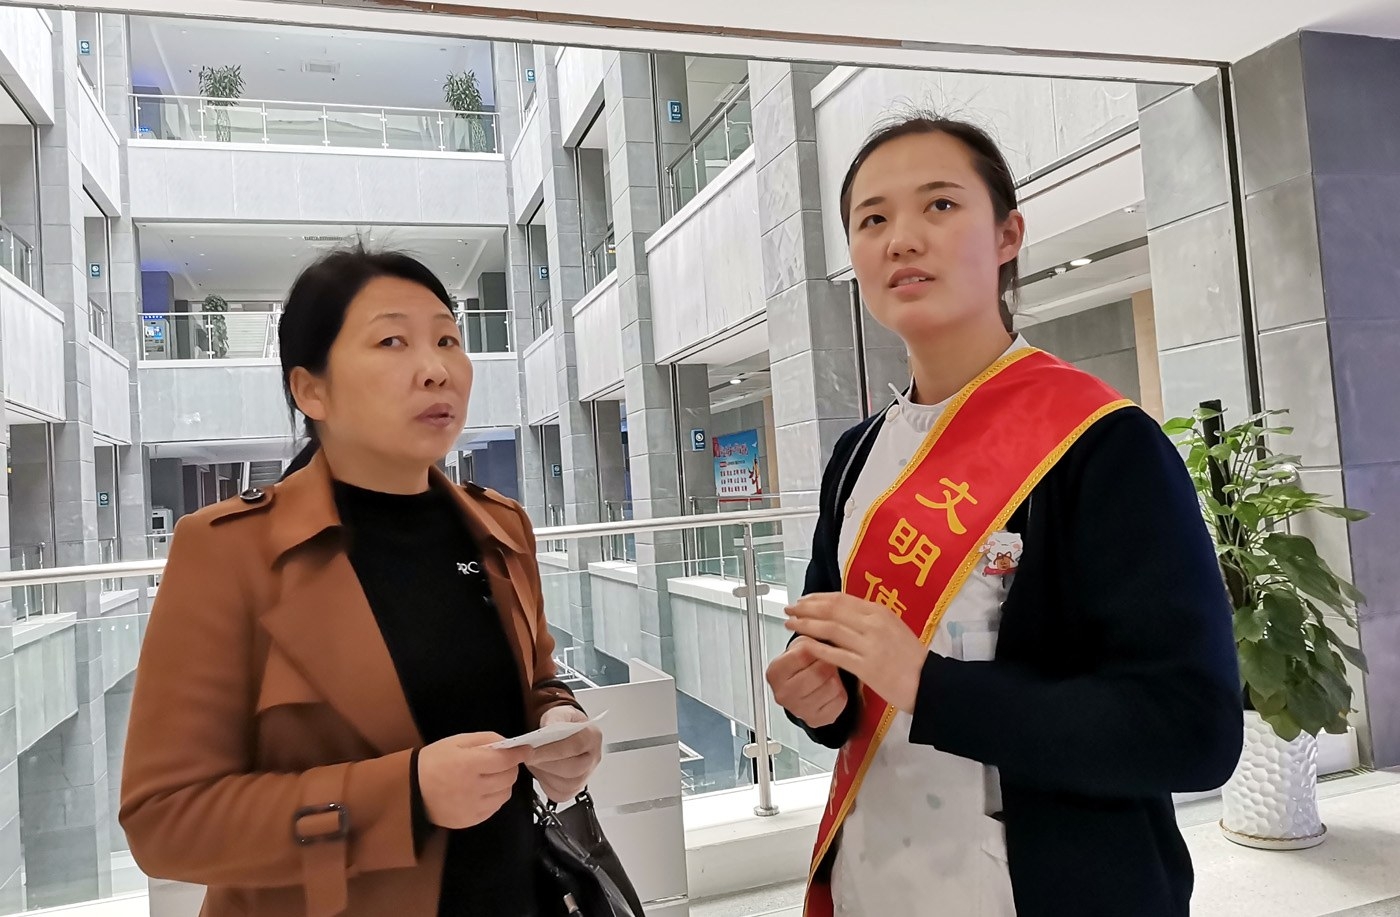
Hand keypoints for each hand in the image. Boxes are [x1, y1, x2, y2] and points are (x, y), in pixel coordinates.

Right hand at [417, 732, 531, 828]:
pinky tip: (483, 791)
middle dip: (510, 767)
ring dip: (504, 783)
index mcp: (468, 764)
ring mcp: (473, 807)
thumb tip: (509, 744)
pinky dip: (494, 797)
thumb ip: (485, 739)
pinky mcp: (471, 820)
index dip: (520, 753)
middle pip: (509, 777)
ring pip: (505, 794)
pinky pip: (494, 808)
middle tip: (501, 762)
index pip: (505, 760)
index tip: (527, 749)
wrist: (412, 790)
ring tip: (490, 777)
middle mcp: (473, 788)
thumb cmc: (435, 761)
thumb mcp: (457, 741)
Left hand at [527, 706, 602, 802]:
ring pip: (566, 785)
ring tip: (534, 762)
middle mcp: (593, 757)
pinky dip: (546, 785)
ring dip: (545, 775)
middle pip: (573, 769)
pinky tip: (542, 771)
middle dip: (546, 764)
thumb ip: (553, 720)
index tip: (532, 751)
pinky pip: (561, 794)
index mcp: (592, 736)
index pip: (576, 746)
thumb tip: (548, 730)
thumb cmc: (561, 724)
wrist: (561, 732)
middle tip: (528, 757)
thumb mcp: (557, 713)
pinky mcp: (575, 789)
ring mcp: (586, 775)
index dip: (552, 750)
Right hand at [766, 636, 849, 727]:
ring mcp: (800, 709)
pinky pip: (839, 701)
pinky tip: (830, 688)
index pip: (803, 654)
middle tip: (825, 662)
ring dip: (835, 677)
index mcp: (775, 673)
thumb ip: (808, 638)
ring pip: (832, 686)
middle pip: (819, 672)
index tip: (816, 647)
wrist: (803, 689)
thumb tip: (822, 629)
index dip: (816, 648)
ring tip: (827, 675)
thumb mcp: (799, 646)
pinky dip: (840, 692)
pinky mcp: (816, 719)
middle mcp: (784, 694)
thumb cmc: (802, 665)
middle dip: (827, 663)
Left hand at [784, 592, 928, 714]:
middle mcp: (873, 624)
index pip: (842, 599)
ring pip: (830, 629)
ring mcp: (869, 645)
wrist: (930, 683)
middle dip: (806, 608)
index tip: (803, 599)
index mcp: (880, 612)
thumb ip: (869, 619)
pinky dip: (817, 648)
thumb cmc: (911, 657)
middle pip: (832, 610)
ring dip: (806, 625)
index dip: (818, 598)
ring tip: (790, 623)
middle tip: (789, 608)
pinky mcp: (866, 667)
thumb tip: (842, 613)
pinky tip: (803, 644)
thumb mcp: (893, 627)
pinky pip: (836, 655)